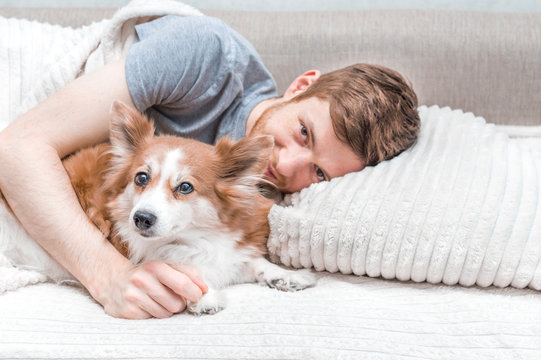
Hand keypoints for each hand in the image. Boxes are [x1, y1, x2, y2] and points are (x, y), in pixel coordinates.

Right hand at [92, 260, 207, 318]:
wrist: (113, 281)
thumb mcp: (166, 267)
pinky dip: (153, 315)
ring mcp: (133, 297)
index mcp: (155, 267)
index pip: (183, 284)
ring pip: (166, 314)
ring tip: (156, 301)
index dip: (195, 293)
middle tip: (171, 297)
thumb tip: (204, 289)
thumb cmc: (147, 274)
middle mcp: (143, 280)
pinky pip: (152, 320)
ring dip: (166, 310)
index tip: (198, 295)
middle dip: (179, 303)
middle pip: (177, 304)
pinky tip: (146, 306)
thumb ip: (188, 274)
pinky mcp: (127, 312)